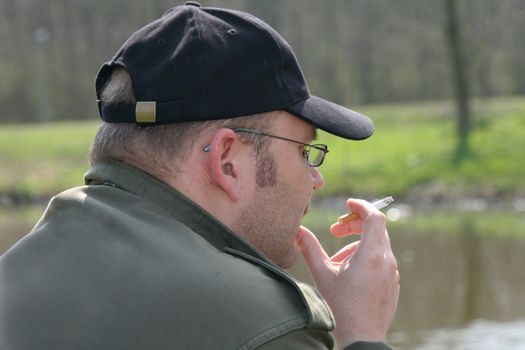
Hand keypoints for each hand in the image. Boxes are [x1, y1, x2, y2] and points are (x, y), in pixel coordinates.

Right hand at [296, 199, 399, 348]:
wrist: (361, 338)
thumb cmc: (341, 307)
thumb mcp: (322, 274)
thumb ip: (310, 248)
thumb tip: (297, 230)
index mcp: (372, 254)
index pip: (374, 217)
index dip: (360, 206)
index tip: (347, 204)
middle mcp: (387, 261)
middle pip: (375, 229)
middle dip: (353, 225)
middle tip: (334, 231)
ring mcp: (393, 273)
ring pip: (377, 246)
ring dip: (356, 245)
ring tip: (336, 262)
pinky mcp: (393, 284)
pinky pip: (381, 261)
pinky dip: (366, 258)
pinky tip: (349, 274)